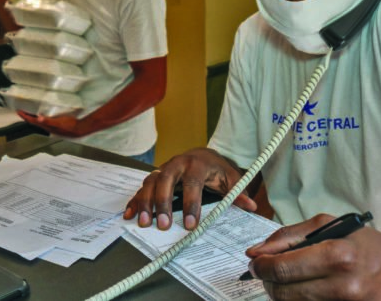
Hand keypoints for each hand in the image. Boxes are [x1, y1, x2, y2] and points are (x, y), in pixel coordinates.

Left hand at [17, 111, 88, 137]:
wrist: (79, 129)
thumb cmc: (69, 126)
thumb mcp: (58, 122)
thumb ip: (48, 121)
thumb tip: (38, 118)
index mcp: (46, 126)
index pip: (32, 121)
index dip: (24, 116)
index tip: (18, 111)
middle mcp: (47, 127)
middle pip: (34, 122)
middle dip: (27, 116)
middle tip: (22, 110)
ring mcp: (52, 126)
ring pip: (39, 121)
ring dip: (34, 117)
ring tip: (31, 111)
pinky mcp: (57, 124)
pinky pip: (46, 120)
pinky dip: (42, 117)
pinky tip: (45, 113)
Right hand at [123, 148, 256, 230]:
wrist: (204, 155)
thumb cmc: (217, 169)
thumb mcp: (231, 178)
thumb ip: (238, 192)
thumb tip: (250, 206)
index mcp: (197, 163)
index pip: (192, 183)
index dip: (190, 204)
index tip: (190, 224)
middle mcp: (177, 164)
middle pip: (165, 180)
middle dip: (162, 203)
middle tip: (162, 225)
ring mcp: (163, 169)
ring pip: (150, 183)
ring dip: (145, 203)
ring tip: (144, 223)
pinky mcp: (155, 177)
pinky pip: (142, 188)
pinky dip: (135, 200)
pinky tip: (130, 214)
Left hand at [245, 214, 380, 300]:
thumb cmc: (364, 244)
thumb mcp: (328, 226)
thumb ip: (288, 236)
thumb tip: (254, 252)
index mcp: (335, 255)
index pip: (281, 269)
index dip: (260, 267)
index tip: (255, 263)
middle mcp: (342, 285)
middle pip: (283, 292)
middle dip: (267, 282)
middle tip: (267, 273)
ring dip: (281, 294)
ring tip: (287, 281)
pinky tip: (303, 291)